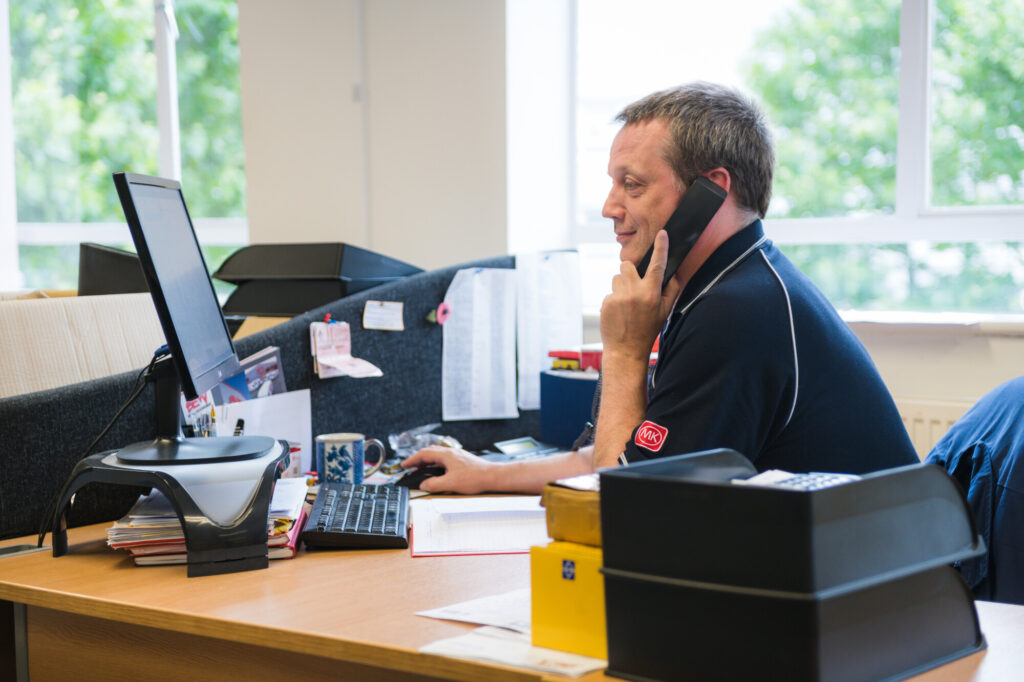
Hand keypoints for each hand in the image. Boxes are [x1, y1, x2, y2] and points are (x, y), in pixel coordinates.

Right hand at [401, 445, 499, 493]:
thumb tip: (423, 484)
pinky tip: (437, 471)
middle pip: (429, 452)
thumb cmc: (475, 478)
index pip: (423, 454)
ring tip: (421, 469)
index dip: (412, 459)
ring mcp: (457, 456)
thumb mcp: (450, 484)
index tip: (404, 465)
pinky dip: (436, 463)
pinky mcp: (462, 460)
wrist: (492, 476)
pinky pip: (444, 459)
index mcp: (446, 455)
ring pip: (437, 455)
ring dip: (427, 461)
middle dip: (418, 459)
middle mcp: (451, 453)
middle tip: (410, 467)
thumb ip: (434, 484)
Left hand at [600, 230, 682, 360]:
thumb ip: (671, 291)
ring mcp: (619, 297)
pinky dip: (614, 299)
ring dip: (621, 286)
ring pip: (617, 278)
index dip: (661, 247)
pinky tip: (618, 313)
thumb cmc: (647, 331)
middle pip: (627, 265)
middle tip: (634, 286)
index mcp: (652, 293)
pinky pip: (610, 292)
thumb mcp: (665, 312)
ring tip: (626, 304)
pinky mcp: (606, 302)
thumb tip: (675, 274)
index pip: (658, 265)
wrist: (626, 350)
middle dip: (630, 271)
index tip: (662, 233)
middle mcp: (635, 292)